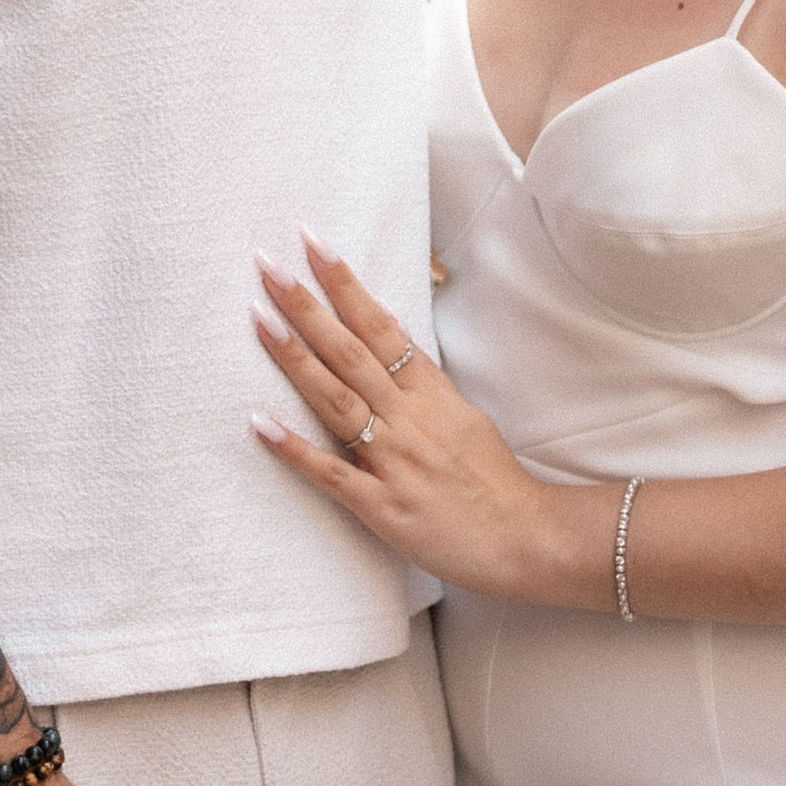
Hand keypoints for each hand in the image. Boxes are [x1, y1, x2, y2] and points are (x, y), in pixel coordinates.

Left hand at [251, 237, 567, 600]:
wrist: (526, 539)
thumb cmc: (494, 480)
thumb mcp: (465, 415)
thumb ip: (424, 379)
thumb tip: (392, 330)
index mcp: (431, 394)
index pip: (381, 326)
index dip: (346, 285)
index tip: (314, 246)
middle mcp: (410, 419)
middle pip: (350, 352)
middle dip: (307, 306)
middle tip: (268, 265)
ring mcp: (395, 462)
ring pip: (336, 400)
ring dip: (295, 358)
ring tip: (259, 318)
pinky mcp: (383, 507)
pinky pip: (332, 474)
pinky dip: (295, 449)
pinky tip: (260, 424)